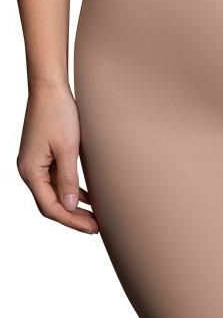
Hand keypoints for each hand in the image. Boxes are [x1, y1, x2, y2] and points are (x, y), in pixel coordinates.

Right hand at [16, 82, 97, 233]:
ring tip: (95, 217)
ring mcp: (36, 163)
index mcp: (31, 170)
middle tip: (97, 227)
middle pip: (51, 204)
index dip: (72, 221)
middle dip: (74, 217)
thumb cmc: (59, 115)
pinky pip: (57, 181)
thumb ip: (69, 179)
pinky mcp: (45, 156)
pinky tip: (89, 198)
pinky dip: (72, 190)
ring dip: (74, 206)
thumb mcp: (68, 148)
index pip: (50, 207)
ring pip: (55, 193)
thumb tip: (71, 206)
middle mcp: (30, 170)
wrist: (50, 89)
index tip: (93, 228)